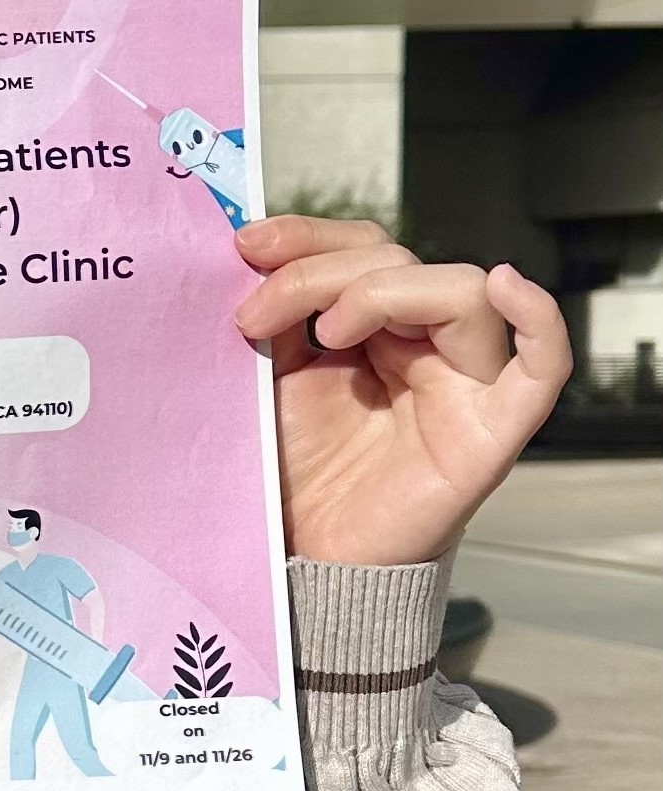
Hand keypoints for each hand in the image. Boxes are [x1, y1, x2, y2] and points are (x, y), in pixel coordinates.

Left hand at [233, 216, 570, 566]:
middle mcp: (424, 347)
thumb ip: (275, 314)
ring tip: (327, 331)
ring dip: (382, 291)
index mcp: (373, 327)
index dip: (308, 236)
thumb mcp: (268, 374)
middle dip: (319, 272)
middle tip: (254, 315)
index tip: (246, 245)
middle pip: (399, 264)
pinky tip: (507, 286)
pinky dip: (539, 319)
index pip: (363, 249)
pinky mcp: (489, 431)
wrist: (298, 554)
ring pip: (458, 291)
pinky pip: (543, 368)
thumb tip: (249, 247)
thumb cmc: (288, 467)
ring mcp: (462, 385)